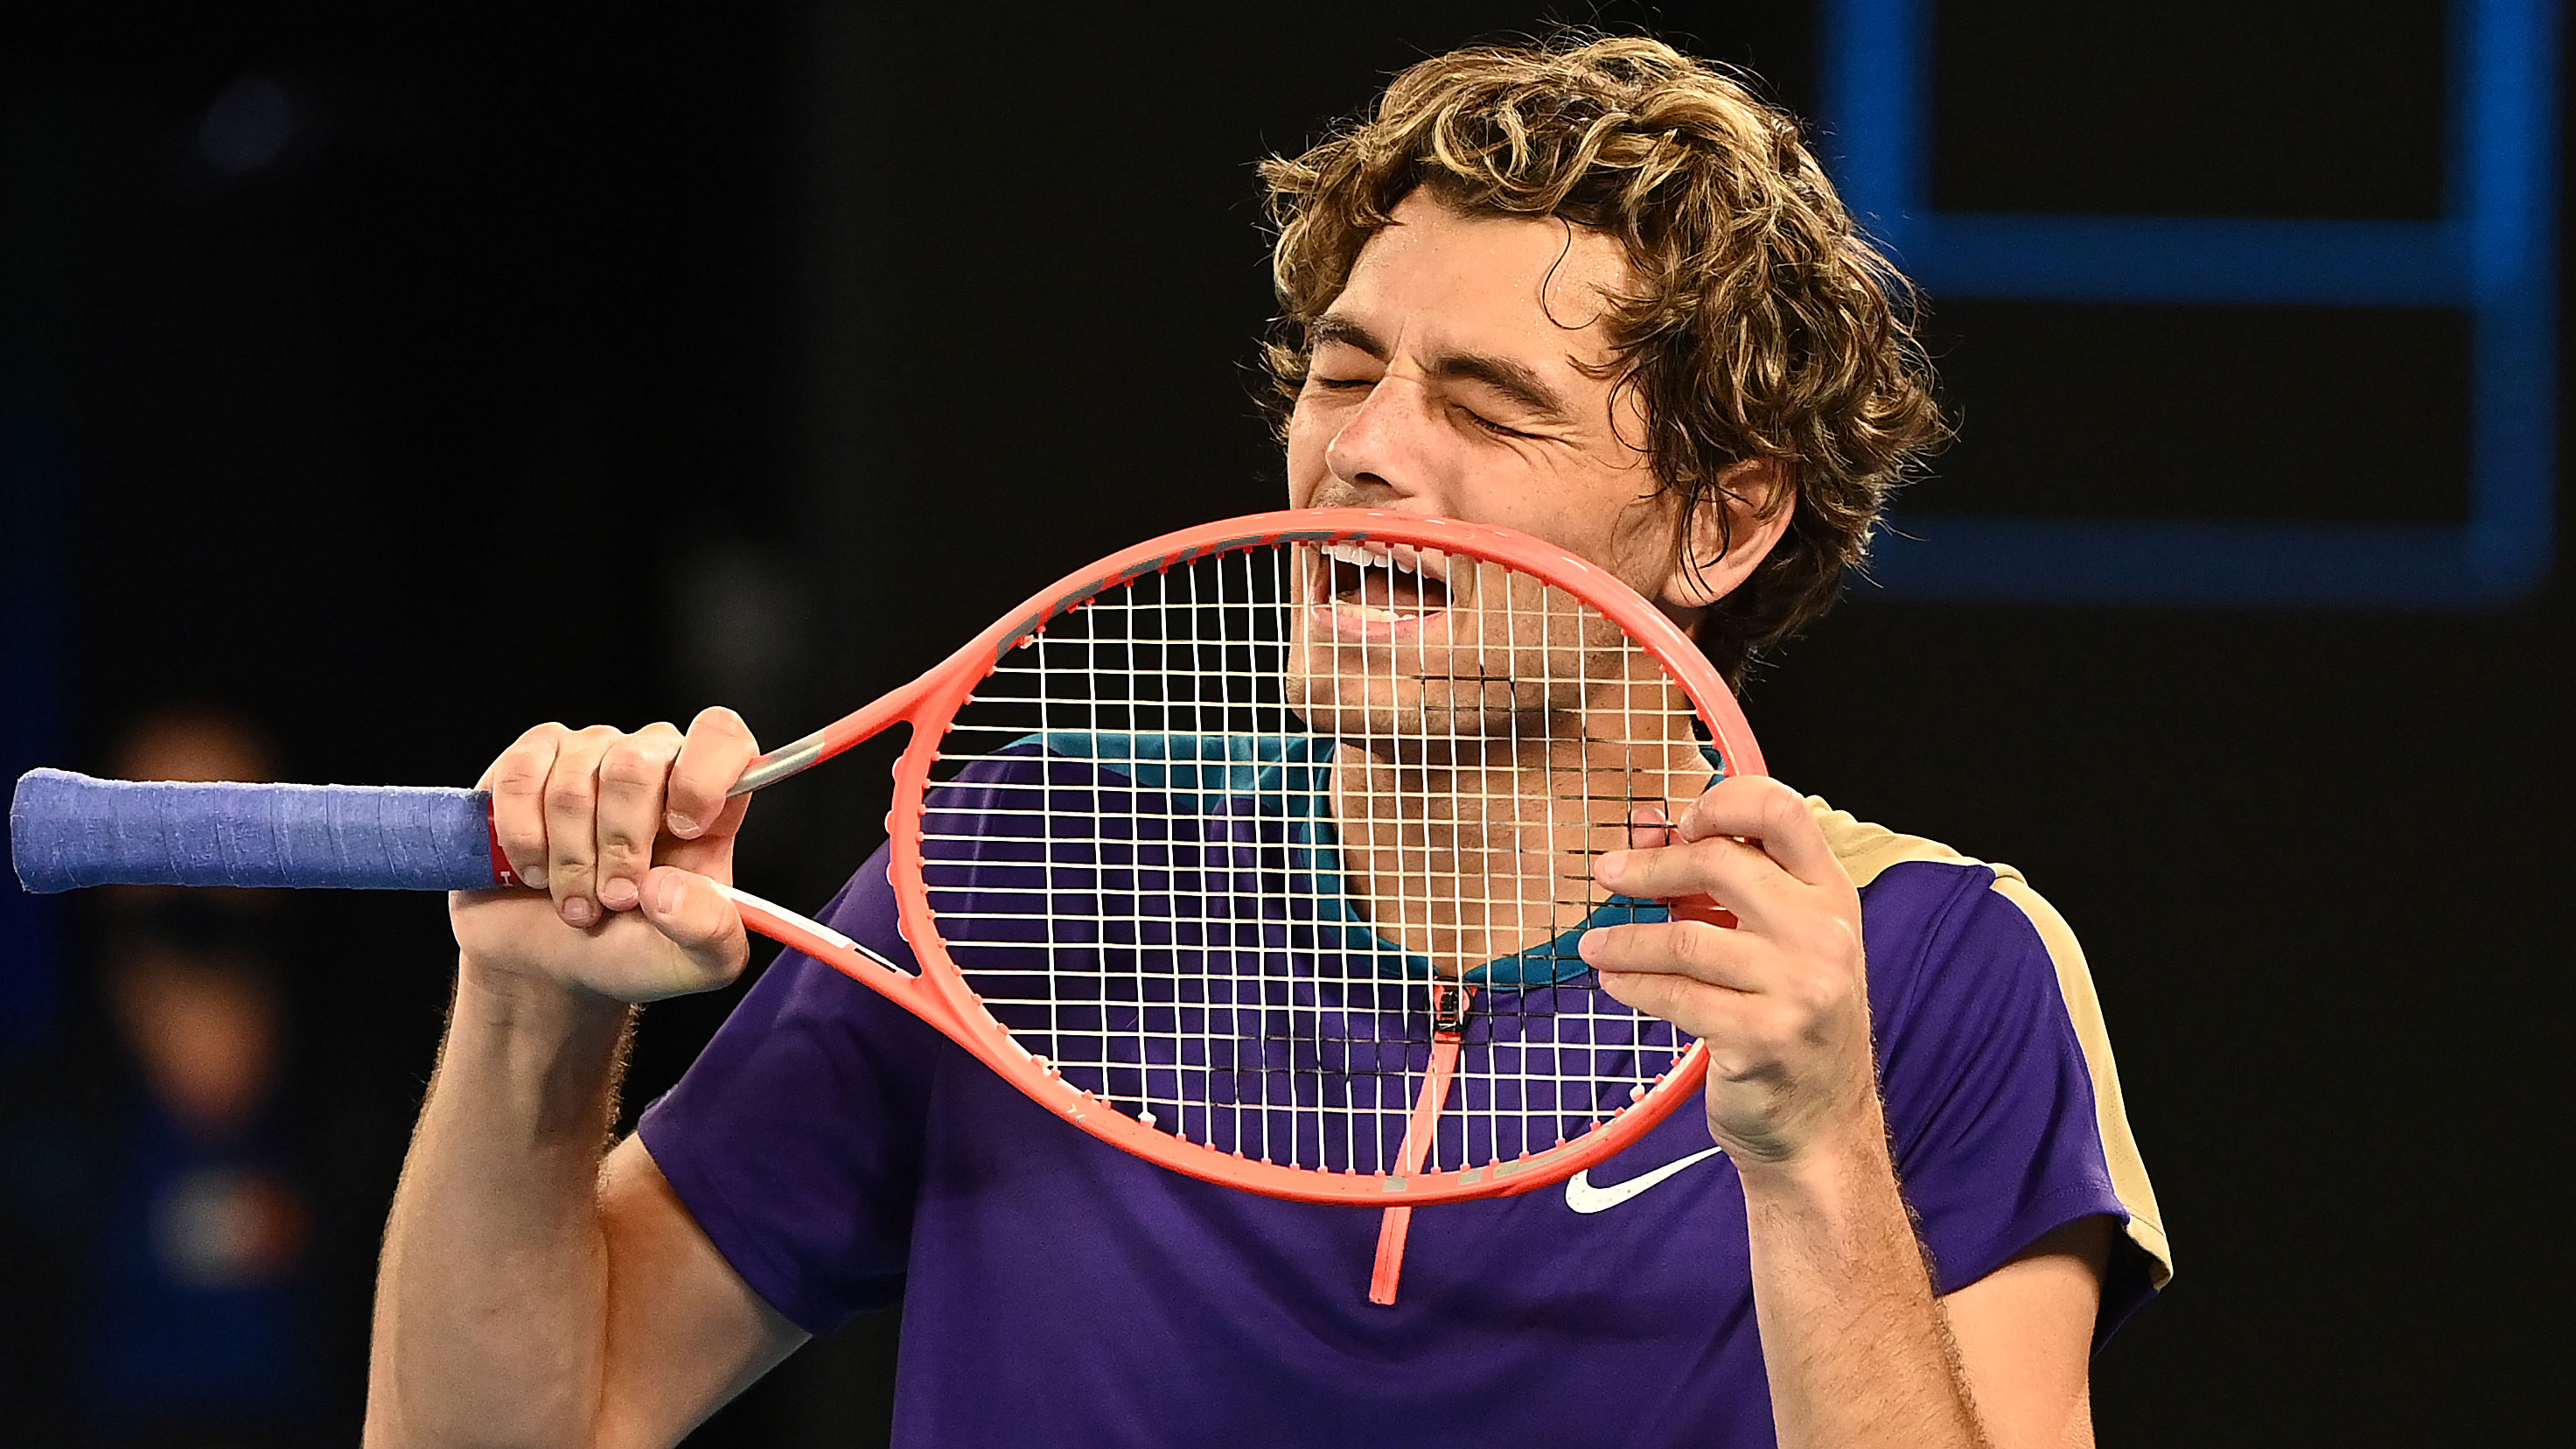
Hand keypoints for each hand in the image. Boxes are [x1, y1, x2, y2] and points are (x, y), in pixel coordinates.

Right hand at [449, 707, 760, 1004]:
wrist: (548, 966)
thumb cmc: (630, 952)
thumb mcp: (694, 965)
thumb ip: (710, 931)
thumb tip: (668, 887)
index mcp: (709, 799)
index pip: (720, 736)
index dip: (703, 774)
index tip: (685, 830)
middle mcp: (651, 763)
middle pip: (635, 765)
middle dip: (617, 847)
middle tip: (614, 899)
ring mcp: (587, 756)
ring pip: (573, 782)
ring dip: (568, 860)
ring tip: (575, 899)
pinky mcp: (528, 763)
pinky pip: (520, 777)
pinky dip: (522, 838)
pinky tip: (532, 871)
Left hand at [1580, 775, 1878, 1166]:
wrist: (1822, 1126)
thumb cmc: (1788, 1019)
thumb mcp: (1778, 942)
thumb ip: (1723, 884)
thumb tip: (1642, 827)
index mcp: (1831, 895)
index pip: (1782, 811)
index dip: (1723, 801)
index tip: (1678, 822)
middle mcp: (1824, 934)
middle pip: (1719, 863)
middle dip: (1648, 867)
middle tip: (1605, 874)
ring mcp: (1798, 988)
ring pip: (1684, 938)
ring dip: (1626, 938)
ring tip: (1593, 944)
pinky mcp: (1762, 1038)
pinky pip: (1675, 996)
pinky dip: (1631, 984)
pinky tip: (1613, 980)